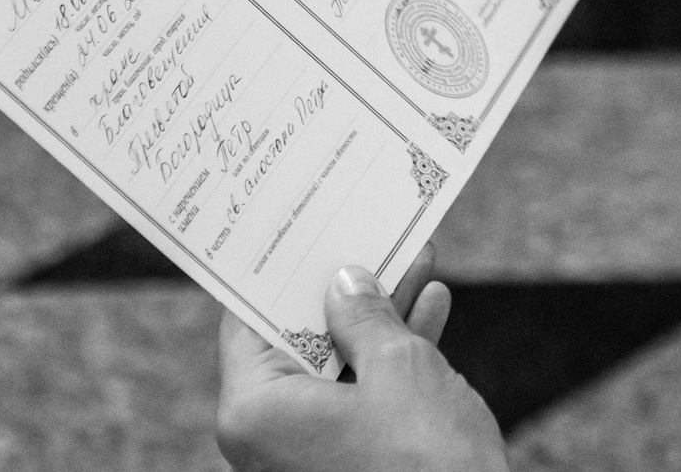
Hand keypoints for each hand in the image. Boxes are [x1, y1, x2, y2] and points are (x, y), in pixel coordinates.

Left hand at [216, 248, 506, 471]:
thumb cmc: (423, 458)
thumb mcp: (399, 365)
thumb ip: (367, 315)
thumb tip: (346, 282)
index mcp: (255, 411)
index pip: (250, 322)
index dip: (281, 273)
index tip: (301, 233)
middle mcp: (268, 437)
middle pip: (299, 342)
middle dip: (344, 290)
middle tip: (368, 238)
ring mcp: (307, 453)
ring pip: (337, 366)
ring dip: (378, 318)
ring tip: (414, 262)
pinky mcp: (347, 460)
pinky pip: (359, 396)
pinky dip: (392, 358)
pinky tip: (430, 308)